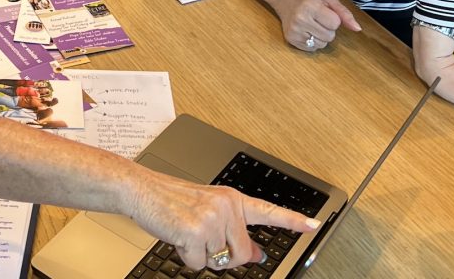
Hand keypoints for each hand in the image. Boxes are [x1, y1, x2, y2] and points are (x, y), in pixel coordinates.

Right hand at [130, 169, 320, 270]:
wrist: (141, 189)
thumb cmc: (170, 199)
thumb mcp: (207, 210)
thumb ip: (233, 230)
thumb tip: (256, 256)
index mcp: (232, 198)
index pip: (268, 210)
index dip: (292, 220)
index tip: (313, 225)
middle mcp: (226, 206)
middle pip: (241, 253)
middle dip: (223, 257)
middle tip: (202, 241)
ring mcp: (212, 218)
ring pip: (218, 261)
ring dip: (200, 255)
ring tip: (185, 231)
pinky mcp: (196, 231)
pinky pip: (199, 264)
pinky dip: (185, 257)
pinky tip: (176, 236)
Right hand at [273, 0, 360, 50]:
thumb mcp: (328, 0)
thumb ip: (344, 13)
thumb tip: (357, 28)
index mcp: (310, 6)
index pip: (335, 23)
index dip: (334, 19)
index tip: (325, 13)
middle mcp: (300, 19)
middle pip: (329, 36)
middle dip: (328, 29)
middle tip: (318, 20)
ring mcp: (294, 31)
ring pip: (321, 45)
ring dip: (321, 37)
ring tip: (312, 26)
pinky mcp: (290, 39)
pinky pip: (312, 49)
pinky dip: (312, 42)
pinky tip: (306, 31)